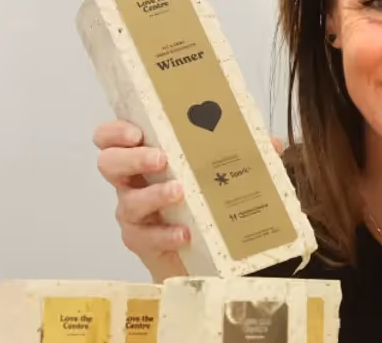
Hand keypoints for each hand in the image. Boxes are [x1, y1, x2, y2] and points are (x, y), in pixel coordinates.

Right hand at [93, 120, 286, 281]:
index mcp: (146, 157)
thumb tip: (273, 143)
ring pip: (127, 201)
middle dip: (131, 158)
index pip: (112, 138)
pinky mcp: (143, 241)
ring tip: (180, 192)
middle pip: (109, 163)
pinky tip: (185, 233)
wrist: (206, 250)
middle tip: (160, 158)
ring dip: (154, 195)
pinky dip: (166, 234)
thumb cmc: (205, 198)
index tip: (136, 132)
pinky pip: (145, 237)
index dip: (115, 132)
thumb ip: (244, 154)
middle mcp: (133, 183)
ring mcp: (134, 213)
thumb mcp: (224, 171)